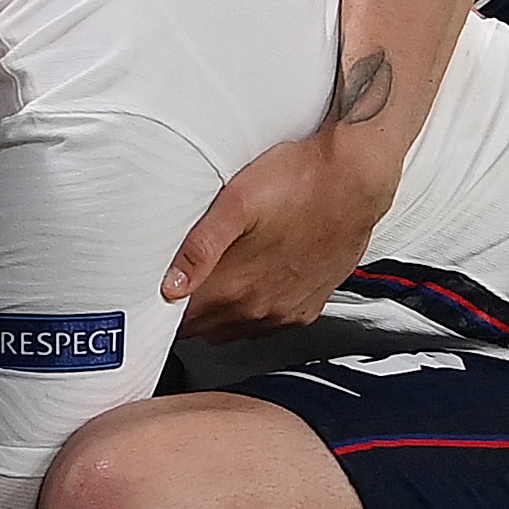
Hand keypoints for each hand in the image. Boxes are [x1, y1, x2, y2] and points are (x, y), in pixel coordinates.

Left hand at [163, 122, 406, 339]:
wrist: (356, 179)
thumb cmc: (298, 180)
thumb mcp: (236, 201)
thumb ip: (200, 246)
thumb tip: (170, 285)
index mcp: (236, 289)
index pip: (182, 322)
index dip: (162, 310)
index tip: (151, 292)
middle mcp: (260, 310)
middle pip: (205, 328)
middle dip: (187, 311)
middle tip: (176, 279)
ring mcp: (286, 312)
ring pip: (234, 329)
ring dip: (218, 312)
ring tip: (212, 278)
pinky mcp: (308, 307)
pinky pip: (267, 323)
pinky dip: (251, 310)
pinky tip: (250, 281)